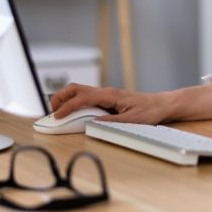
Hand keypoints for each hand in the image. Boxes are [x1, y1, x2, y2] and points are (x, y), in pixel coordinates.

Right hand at [49, 83, 171, 124]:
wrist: (161, 105)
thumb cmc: (149, 111)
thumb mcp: (132, 120)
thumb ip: (112, 122)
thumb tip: (93, 123)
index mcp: (110, 95)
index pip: (82, 98)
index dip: (67, 107)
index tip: (57, 116)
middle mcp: (105, 92)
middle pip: (75, 88)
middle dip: (60, 97)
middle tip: (50, 111)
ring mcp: (105, 94)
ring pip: (79, 91)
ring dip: (65, 99)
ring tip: (56, 112)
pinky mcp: (106, 99)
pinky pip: (85, 98)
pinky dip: (74, 103)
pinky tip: (71, 112)